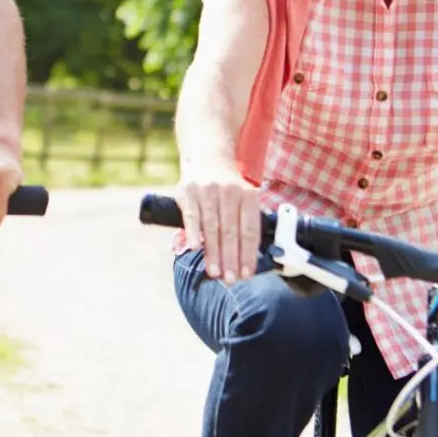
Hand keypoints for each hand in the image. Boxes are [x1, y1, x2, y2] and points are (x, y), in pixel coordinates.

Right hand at [174, 164, 260, 284]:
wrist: (207, 157)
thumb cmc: (227, 187)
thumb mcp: (243, 198)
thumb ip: (245, 223)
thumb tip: (246, 261)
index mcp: (248, 195)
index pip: (249, 230)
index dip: (248, 254)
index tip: (246, 274)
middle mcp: (229, 191)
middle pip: (232, 231)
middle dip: (231, 258)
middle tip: (230, 279)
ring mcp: (207, 190)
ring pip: (212, 226)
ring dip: (213, 252)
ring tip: (214, 272)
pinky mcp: (188, 191)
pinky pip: (192, 215)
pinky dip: (194, 232)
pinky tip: (195, 248)